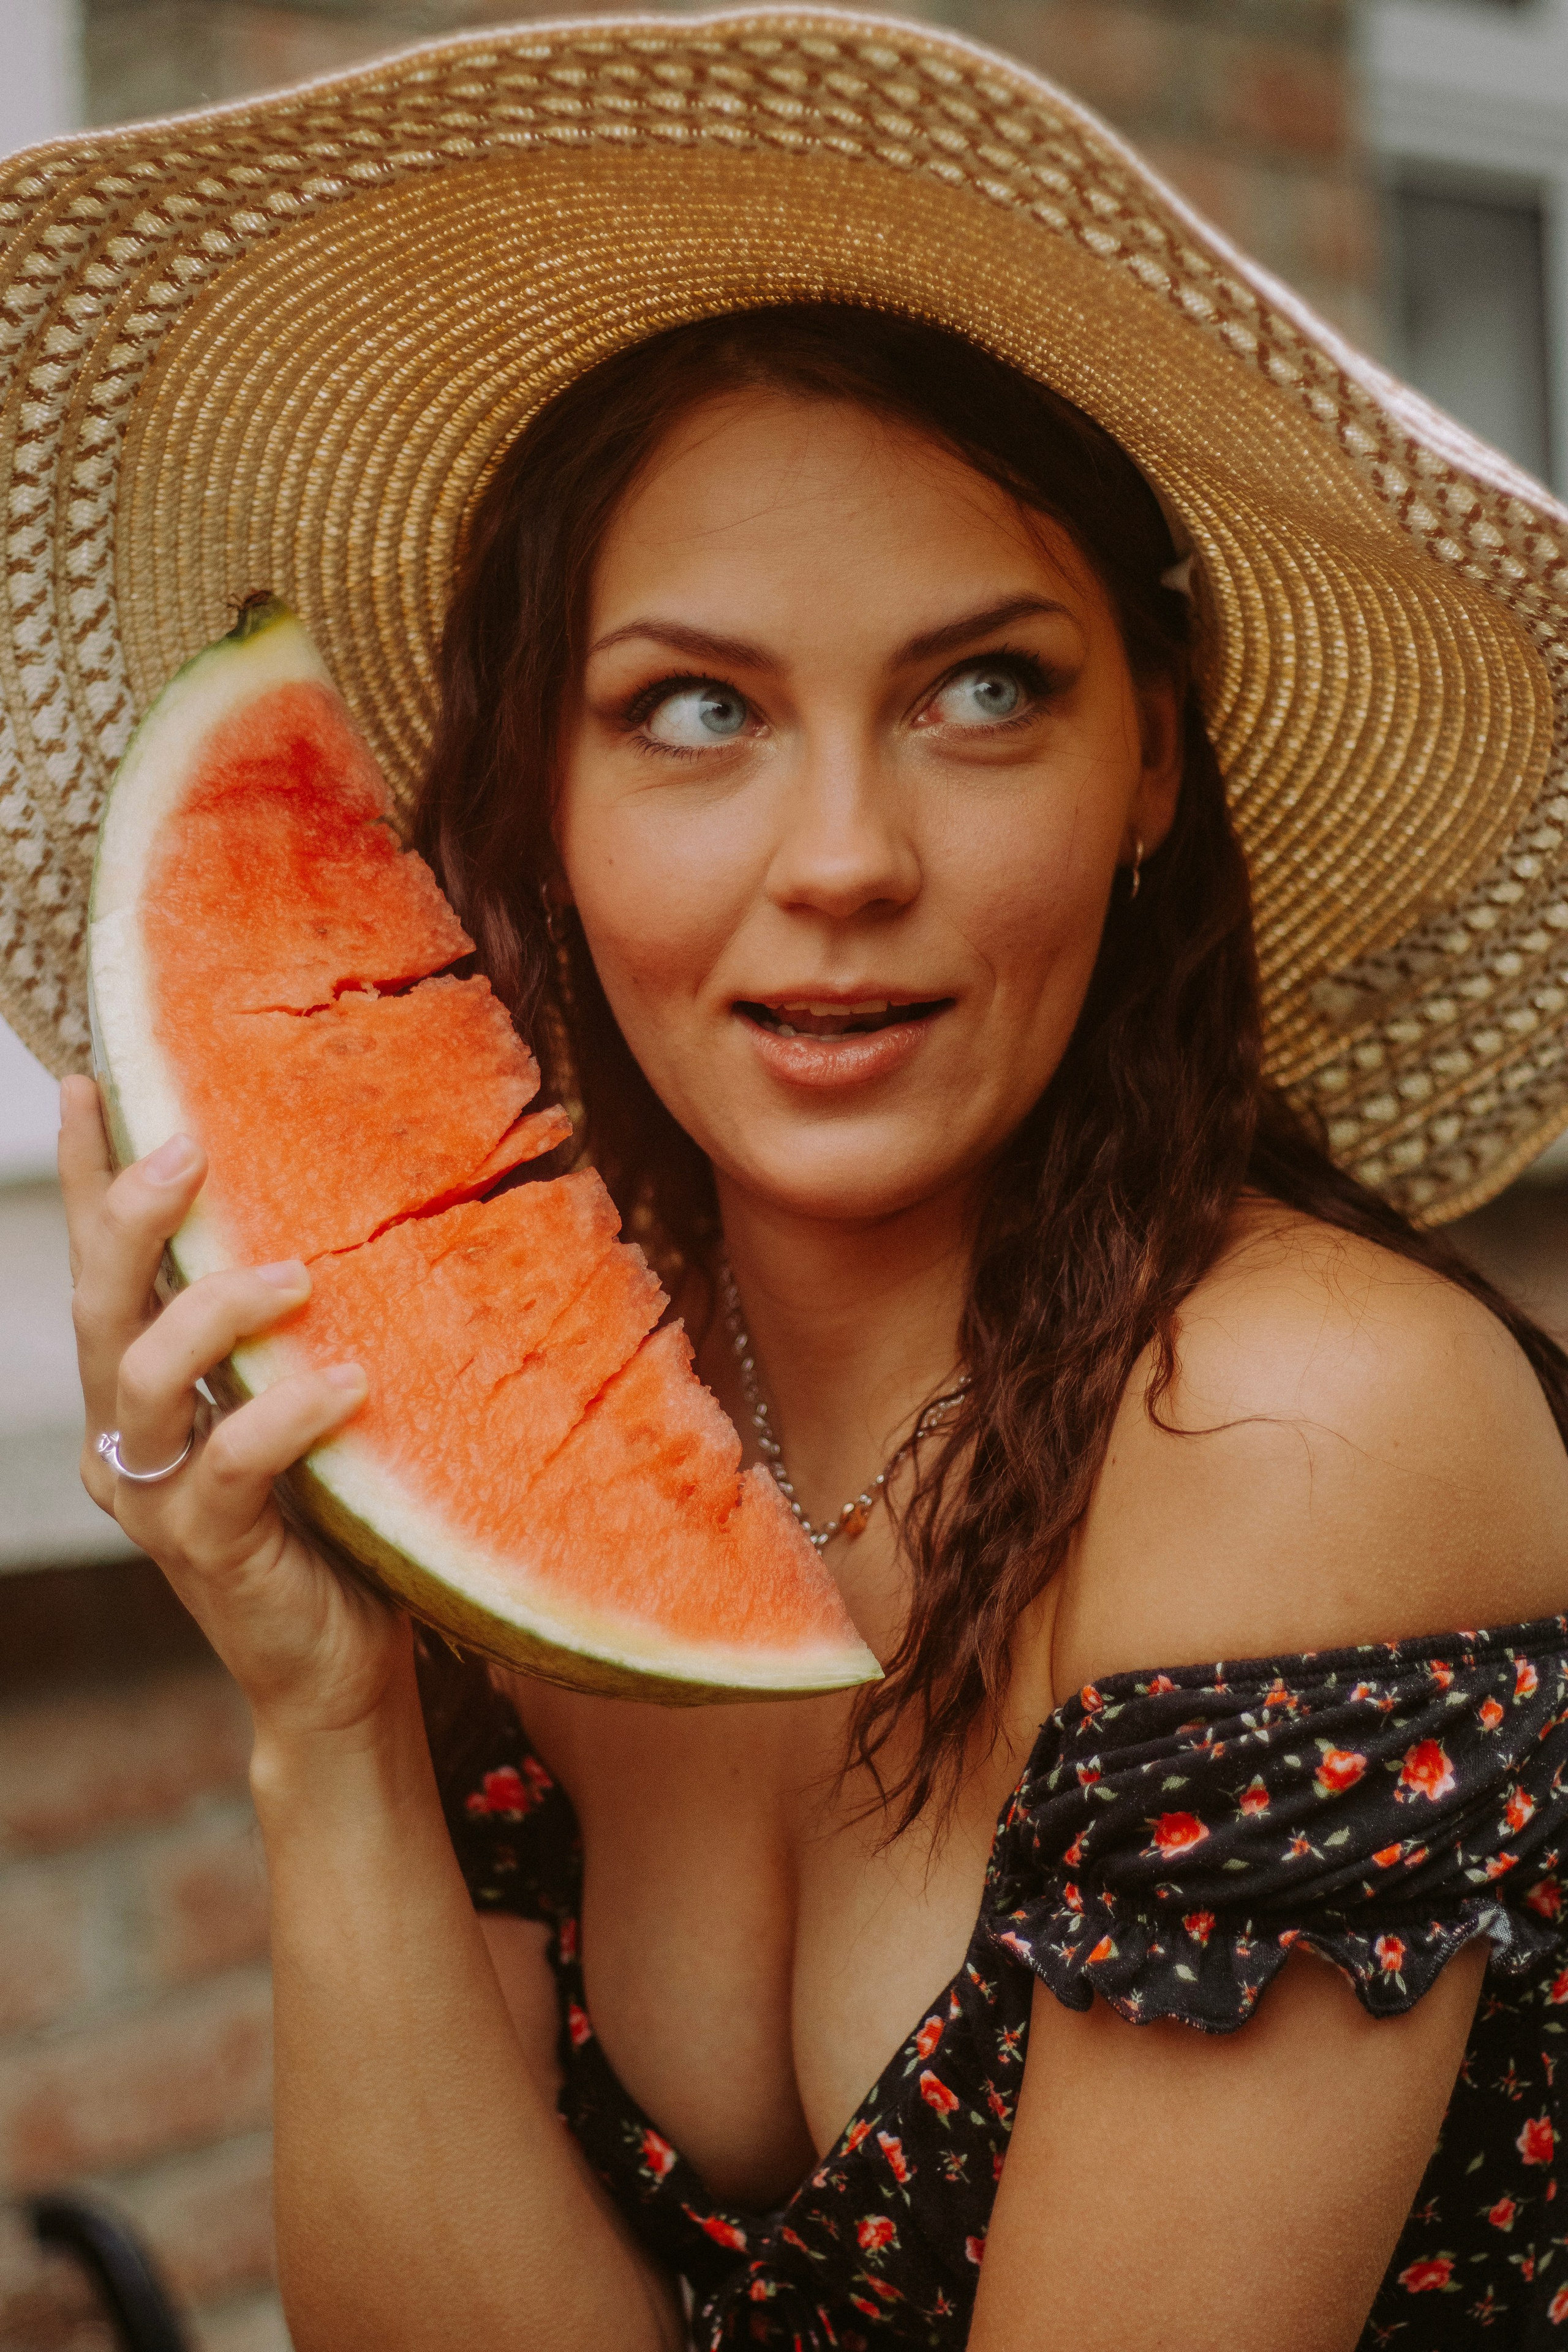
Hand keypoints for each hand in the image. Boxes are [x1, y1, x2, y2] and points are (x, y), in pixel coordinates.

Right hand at [60, 1074, 408, 1739]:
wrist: (339, 1662)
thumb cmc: (332, 1515)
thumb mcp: (302, 1397)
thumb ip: (293, 1327)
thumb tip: (343, 1213)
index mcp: (139, 1389)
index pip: (100, 1265)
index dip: (90, 1176)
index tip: (91, 1081)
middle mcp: (127, 1435)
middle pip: (100, 1305)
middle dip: (132, 1218)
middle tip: (186, 1150)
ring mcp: (154, 1496)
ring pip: (143, 1378)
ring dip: (212, 1312)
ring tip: (294, 1276)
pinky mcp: (204, 1548)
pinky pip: (227, 1467)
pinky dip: (283, 1417)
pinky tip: (347, 1385)